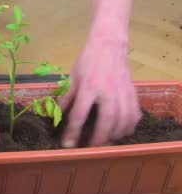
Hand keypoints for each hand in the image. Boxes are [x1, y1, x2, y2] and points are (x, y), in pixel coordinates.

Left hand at [60, 27, 140, 146]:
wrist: (109, 45)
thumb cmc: (88, 60)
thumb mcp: (73, 78)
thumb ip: (68, 98)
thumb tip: (59, 117)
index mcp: (88, 86)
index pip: (79, 114)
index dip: (73, 132)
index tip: (67, 144)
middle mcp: (108, 91)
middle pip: (106, 121)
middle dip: (98, 138)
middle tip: (90, 148)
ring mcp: (123, 92)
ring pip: (123, 120)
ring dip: (114, 135)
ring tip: (105, 143)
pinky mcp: (133, 93)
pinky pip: (134, 115)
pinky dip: (128, 127)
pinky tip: (120, 132)